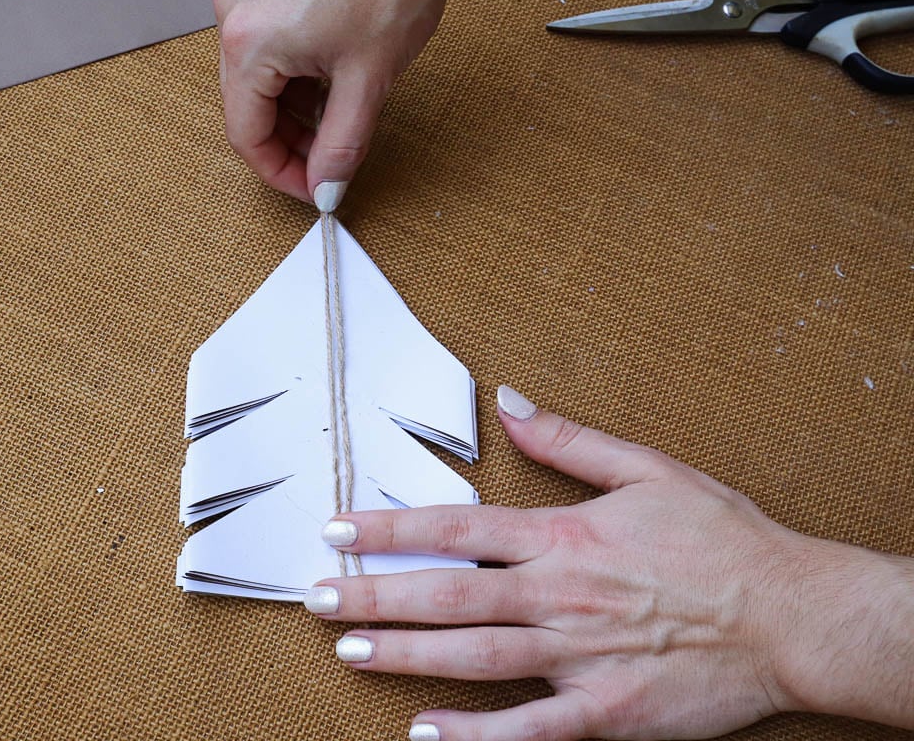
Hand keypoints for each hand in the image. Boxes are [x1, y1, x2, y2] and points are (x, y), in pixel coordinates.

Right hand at [213, 0, 457, 209]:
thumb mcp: (369, 78)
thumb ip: (343, 144)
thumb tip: (326, 187)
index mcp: (249, 44)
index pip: (246, 136)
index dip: (281, 173)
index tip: (314, 190)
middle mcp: (234, 16)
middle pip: (247, 109)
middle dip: (290, 143)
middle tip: (332, 161)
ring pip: (259, 80)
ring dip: (294, 110)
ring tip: (340, 116)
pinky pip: (268, 48)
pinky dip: (295, 75)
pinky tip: (332, 78)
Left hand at [305, 386, 913, 739]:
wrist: (793, 615)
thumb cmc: (723, 541)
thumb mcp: (649, 469)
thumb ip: (571, 440)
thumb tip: (511, 401)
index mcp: (564, 535)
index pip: (456, 526)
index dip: (391, 528)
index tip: (339, 529)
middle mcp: (558, 595)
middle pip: (448, 593)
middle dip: (375, 594)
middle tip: (315, 597)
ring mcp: (578, 657)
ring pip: (472, 655)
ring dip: (404, 653)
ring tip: (346, 650)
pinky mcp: (604, 712)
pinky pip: (528, 730)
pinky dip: (475, 737)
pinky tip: (425, 736)